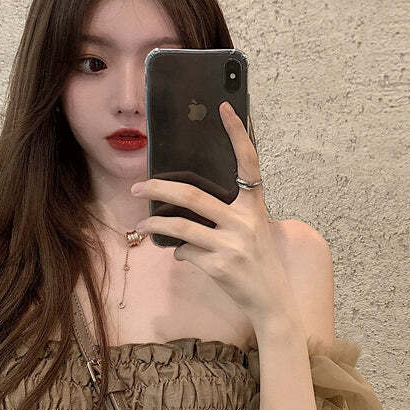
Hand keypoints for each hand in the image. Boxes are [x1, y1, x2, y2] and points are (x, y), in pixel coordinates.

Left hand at [130, 101, 292, 327]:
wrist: (273, 302)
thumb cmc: (259, 263)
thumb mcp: (253, 231)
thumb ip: (229, 215)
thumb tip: (186, 208)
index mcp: (255, 207)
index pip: (248, 162)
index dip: (237, 133)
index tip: (223, 107)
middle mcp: (244, 222)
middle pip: (192, 196)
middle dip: (158, 189)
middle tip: (137, 187)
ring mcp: (231, 245)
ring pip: (180, 227)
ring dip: (155, 225)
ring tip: (142, 225)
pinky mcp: (219, 267)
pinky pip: (185, 252)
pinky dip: (178, 252)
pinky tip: (179, 254)